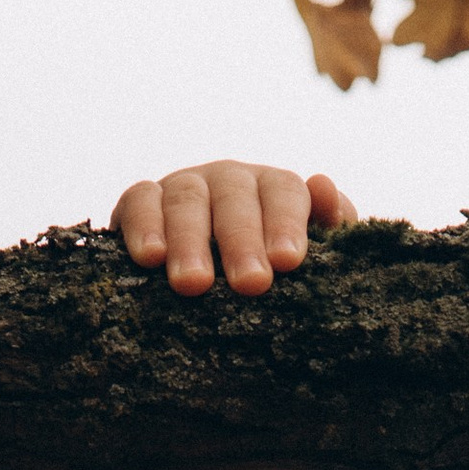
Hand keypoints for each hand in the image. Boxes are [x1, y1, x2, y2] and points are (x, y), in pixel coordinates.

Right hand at [112, 158, 355, 296]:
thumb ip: (329, 227)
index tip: (287, 261)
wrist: (206, 288)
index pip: (283, 193)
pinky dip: (143, 226)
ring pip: (187, 201)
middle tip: (251, 284)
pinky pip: (139, 202)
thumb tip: (324, 187)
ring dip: (189, 242)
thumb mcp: (308, 257)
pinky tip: (149, 257)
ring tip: (193, 284)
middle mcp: (229, 181)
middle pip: (235, 198)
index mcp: (272, 189)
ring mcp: (184, 187)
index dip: (285, 223)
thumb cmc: (266, 273)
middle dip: (242, 241)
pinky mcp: (142, 203)